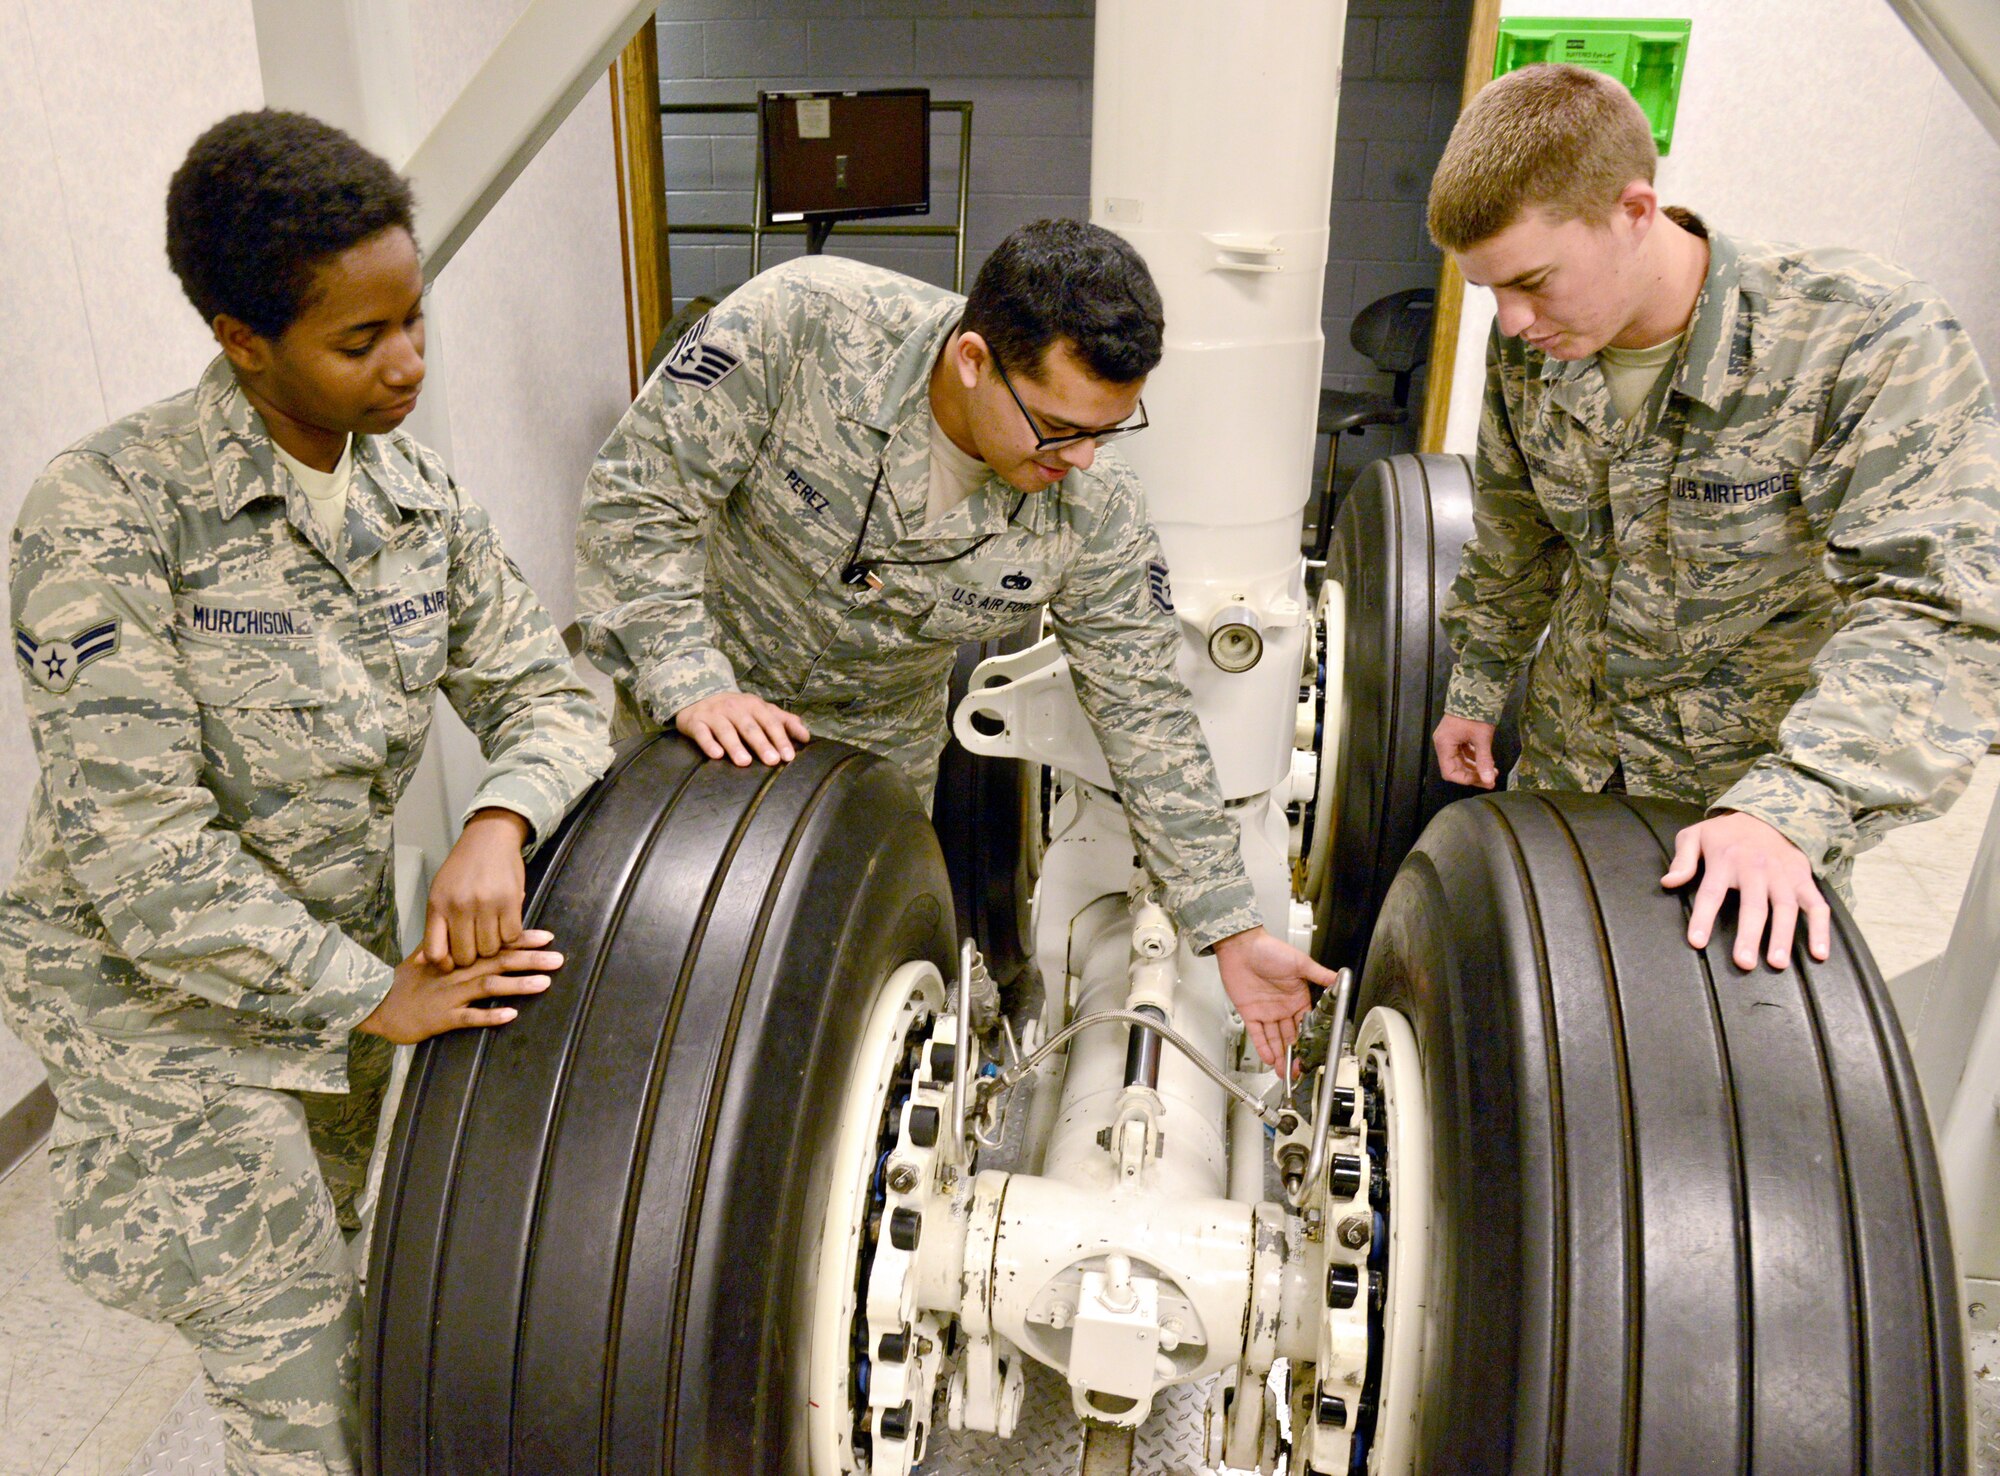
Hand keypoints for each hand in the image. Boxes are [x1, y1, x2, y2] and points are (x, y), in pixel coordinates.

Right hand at [358, 930, 563, 1044]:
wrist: (375, 1002)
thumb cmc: (407, 980)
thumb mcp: (430, 953)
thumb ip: (456, 941)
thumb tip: (481, 924)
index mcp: (459, 956)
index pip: (495, 943)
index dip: (521, 940)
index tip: (548, 937)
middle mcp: (458, 972)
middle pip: (499, 962)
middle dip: (530, 959)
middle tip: (559, 958)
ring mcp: (451, 995)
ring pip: (489, 987)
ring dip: (518, 985)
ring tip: (545, 983)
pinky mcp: (442, 1017)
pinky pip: (469, 1017)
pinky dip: (490, 1016)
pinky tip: (511, 1015)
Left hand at [424, 808, 530, 967]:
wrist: (489, 838)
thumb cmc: (462, 869)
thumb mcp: (440, 894)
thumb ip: (435, 928)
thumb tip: (421, 963)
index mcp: (438, 905)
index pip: (435, 953)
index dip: (445, 965)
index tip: (453, 962)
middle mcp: (459, 906)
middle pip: (466, 957)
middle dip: (473, 956)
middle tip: (478, 944)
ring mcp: (486, 904)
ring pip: (490, 949)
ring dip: (493, 946)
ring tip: (492, 932)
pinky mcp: (511, 901)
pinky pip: (512, 936)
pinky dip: (511, 936)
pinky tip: (506, 924)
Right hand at [675, 691, 810, 766]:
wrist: (699, 694)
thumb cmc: (737, 709)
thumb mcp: (761, 710)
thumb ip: (784, 722)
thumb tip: (806, 736)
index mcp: (754, 705)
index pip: (770, 722)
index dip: (780, 739)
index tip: (788, 757)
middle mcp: (734, 708)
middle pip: (750, 727)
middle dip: (762, 743)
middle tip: (772, 761)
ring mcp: (714, 715)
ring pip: (726, 730)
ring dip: (735, 746)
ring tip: (745, 762)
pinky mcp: (695, 723)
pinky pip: (702, 733)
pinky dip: (709, 743)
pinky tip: (716, 755)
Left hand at [1214, 926, 1340, 1067]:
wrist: (1242, 946)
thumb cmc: (1270, 950)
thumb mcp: (1300, 963)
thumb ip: (1320, 974)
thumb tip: (1340, 978)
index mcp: (1297, 997)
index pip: (1305, 1024)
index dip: (1308, 1040)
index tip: (1312, 1054)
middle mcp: (1282, 1008)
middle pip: (1290, 1036)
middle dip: (1294, 1054)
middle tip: (1298, 1071)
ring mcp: (1266, 1012)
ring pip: (1274, 1039)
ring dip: (1279, 1056)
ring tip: (1285, 1073)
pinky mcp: (1250, 1013)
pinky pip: (1257, 1034)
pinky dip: (1263, 1047)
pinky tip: (1270, 1059)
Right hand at [1434, 713, 1498, 787]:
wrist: (1475, 690)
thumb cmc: (1476, 714)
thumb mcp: (1482, 738)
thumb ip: (1484, 761)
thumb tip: (1489, 781)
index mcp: (1444, 745)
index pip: (1450, 773)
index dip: (1466, 779)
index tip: (1484, 781)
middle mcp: (1444, 744)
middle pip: (1455, 768)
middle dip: (1474, 774)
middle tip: (1492, 779)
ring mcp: (1450, 739)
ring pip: (1461, 760)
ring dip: (1476, 767)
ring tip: (1493, 771)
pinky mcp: (1457, 735)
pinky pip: (1464, 752)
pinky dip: (1475, 757)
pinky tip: (1487, 760)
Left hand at [1661, 811, 1831, 970]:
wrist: (1767, 813)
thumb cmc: (1726, 834)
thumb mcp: (1695, 836)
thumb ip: (1682, 859)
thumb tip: (1668, 882)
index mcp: (1726, 859)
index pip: (1711, 892)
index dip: (1703, 917)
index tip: (1697, 942)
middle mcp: (1757, 869)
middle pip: (1753, 905)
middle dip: (1749, 935)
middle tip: (1744, 963)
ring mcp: (1783, 875)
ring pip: (1785, 908)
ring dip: (1783, 936)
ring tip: (1777, 964)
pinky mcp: (1803, 880)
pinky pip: (1817, 905)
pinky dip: (1821, 929)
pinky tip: (1819, 953)